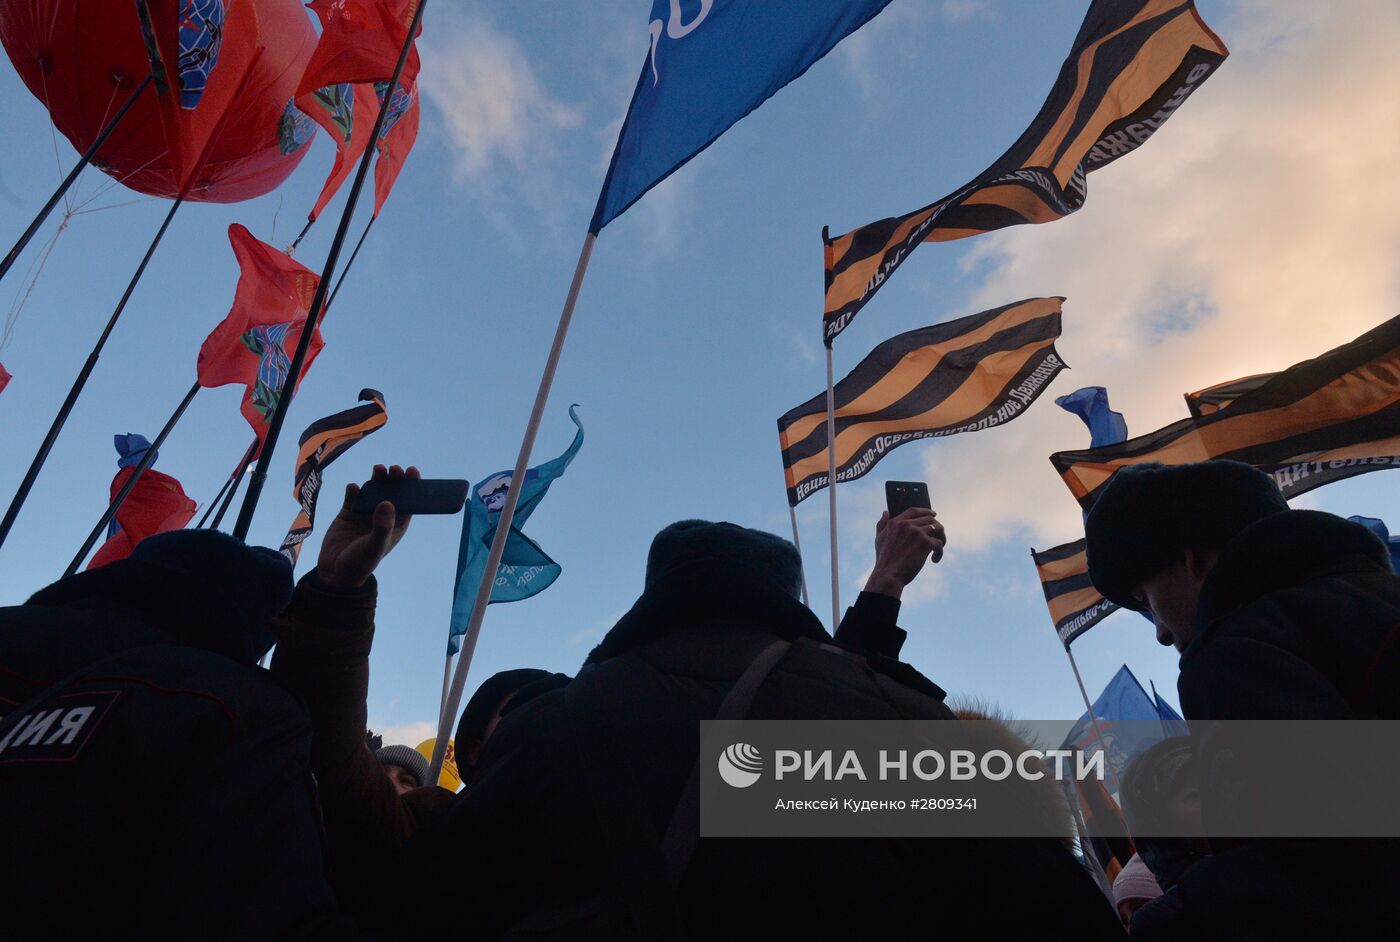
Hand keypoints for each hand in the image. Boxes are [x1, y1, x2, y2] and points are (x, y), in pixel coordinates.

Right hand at [316, 464, 418, 591]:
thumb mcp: (374, 546)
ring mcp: (365, 513)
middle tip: (393, 469)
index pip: (408, 502)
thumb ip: (382, 526)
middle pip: (391, 492)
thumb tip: (387, 503)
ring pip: (372, 490)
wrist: (334, 572)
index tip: (412, 470)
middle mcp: (382, 516)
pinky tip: (352, 488)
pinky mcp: (347, 512)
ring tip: (378, 470)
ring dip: (376, 479)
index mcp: (395, 524)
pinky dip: (353, 490)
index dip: (411, 485)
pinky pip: (352, 496)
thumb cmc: (360, 562)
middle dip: (393, 479)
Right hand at [864, 508, 945, 598]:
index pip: (914, 511)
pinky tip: (934, 560)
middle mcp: (907, 525)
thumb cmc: (884, 560)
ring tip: (940, 547)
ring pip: (937, 529)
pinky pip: (939, 543)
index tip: (933, 514)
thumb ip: (882, 525)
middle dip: (936, 527)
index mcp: (896, 522)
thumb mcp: (879, 539)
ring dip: (941, 537)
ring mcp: (917, 533)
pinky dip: (939, 552)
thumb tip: (885, 512)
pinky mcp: (925, 544)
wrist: (888, 575)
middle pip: (929, 519)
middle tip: (939, 537)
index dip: (926, 511)